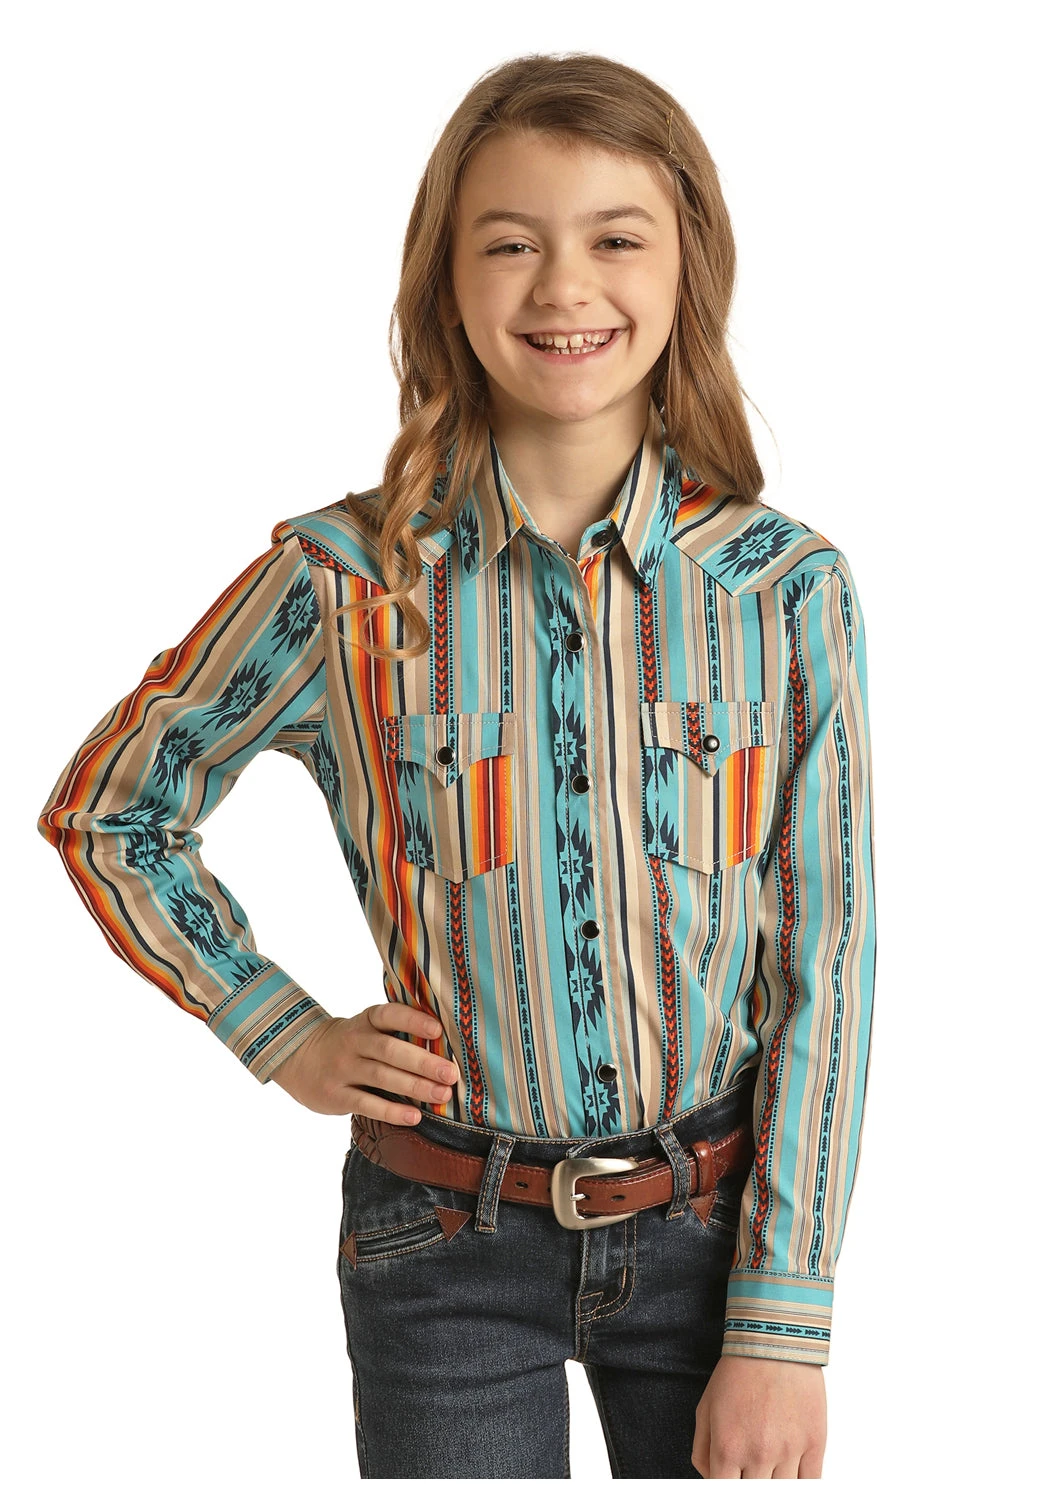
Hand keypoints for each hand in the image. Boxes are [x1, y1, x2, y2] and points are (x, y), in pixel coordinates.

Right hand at [268, 1004, 458, 1119]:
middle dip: (423, 1062)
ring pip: (381, 1077)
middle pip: (389, 1051)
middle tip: (451, 1074)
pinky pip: (366, 1104)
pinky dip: (392, 1111)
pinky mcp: (336, 1096)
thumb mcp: (366, 1028)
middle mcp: (353, 1042)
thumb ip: (396, 1032)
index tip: (438, 1030)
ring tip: (442, 1094)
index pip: (389, 1015)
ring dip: (414, 1087)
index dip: (413, 1021)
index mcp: (366, 1021)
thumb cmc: (351, 1043)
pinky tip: (414, 1116)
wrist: (300, 1058)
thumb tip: (445, 1044)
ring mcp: (343, 1069)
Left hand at [692, 1356, 825, 1477]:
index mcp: (728, 1447)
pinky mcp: (815, 1443)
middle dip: (750, 1481)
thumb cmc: (738, 1373)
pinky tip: (791, 1472)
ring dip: (774, 1480)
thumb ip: (702, 1451)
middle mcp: (759, 1453)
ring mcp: (789, 1450)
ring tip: (769, 1463)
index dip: (724, 1488)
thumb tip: (711, 1479)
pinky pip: (810, 1484)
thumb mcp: (705, 1408)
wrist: (774, 1342)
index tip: (730, 1477)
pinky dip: (799, 1483)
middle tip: (750, 1465)